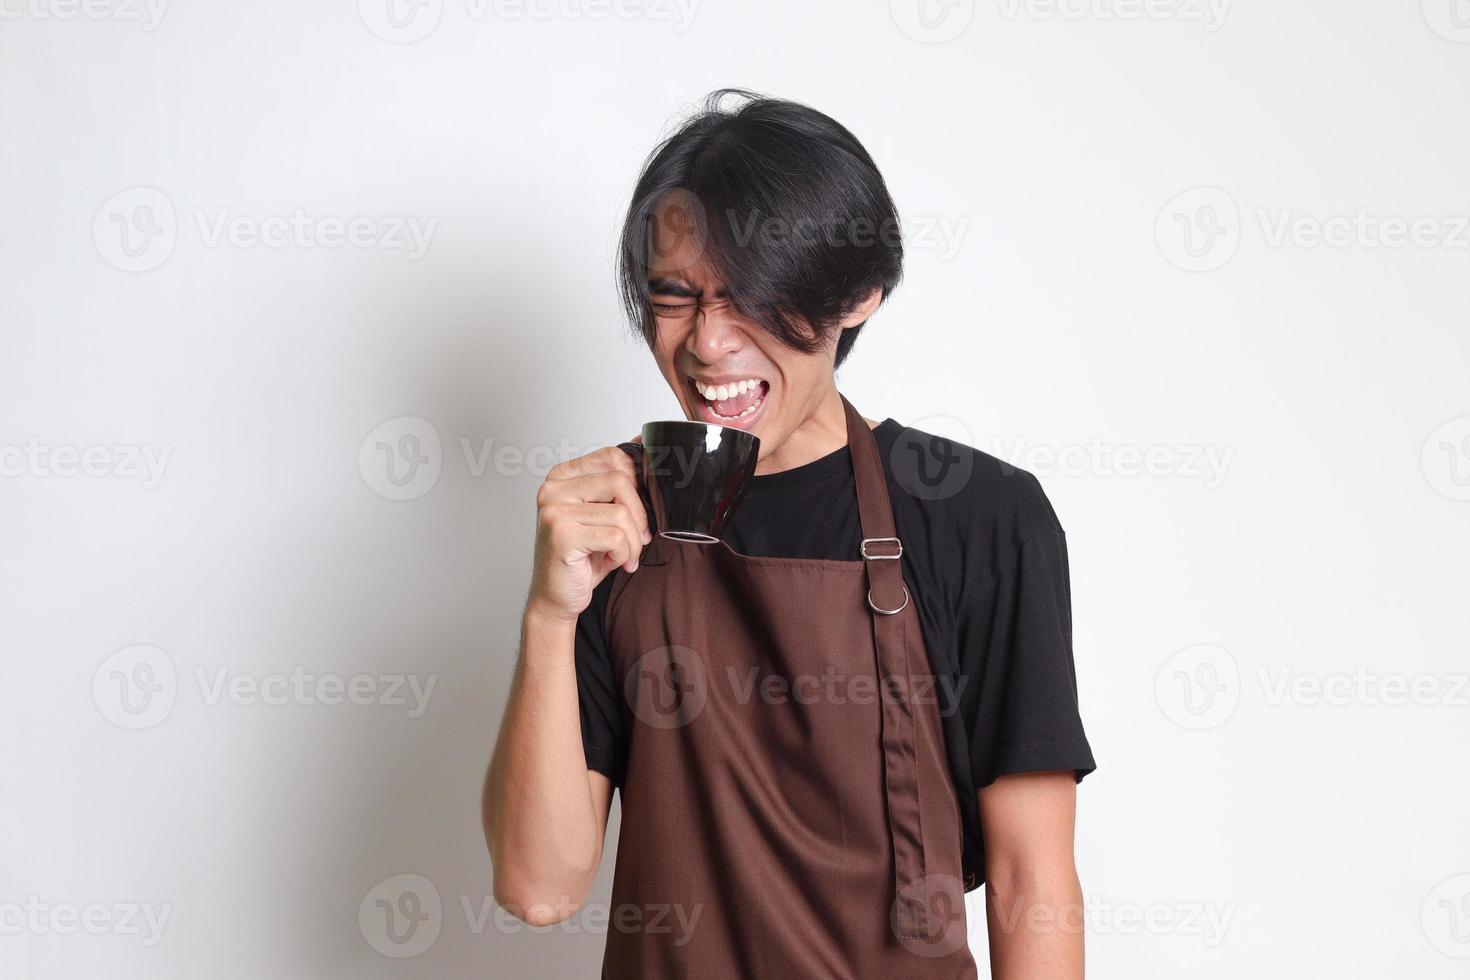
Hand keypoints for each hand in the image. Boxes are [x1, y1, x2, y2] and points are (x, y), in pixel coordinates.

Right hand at [526, 440, 650, 625]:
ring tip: (623, 555)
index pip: (612, 457)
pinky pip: (615, 537)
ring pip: (621, 513)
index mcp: (562, 477)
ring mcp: (554, 511)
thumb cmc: (582, 557)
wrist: (556, 598)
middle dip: (639, 515)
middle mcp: (553, 489)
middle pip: (620, 481)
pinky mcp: (562, 535)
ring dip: (633, 542)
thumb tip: (646, 451)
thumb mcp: (603, 516)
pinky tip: (611, 562)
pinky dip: (623, 554)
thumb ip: (619, 487)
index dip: (637, 483)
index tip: (637, 510)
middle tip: (637, 538)